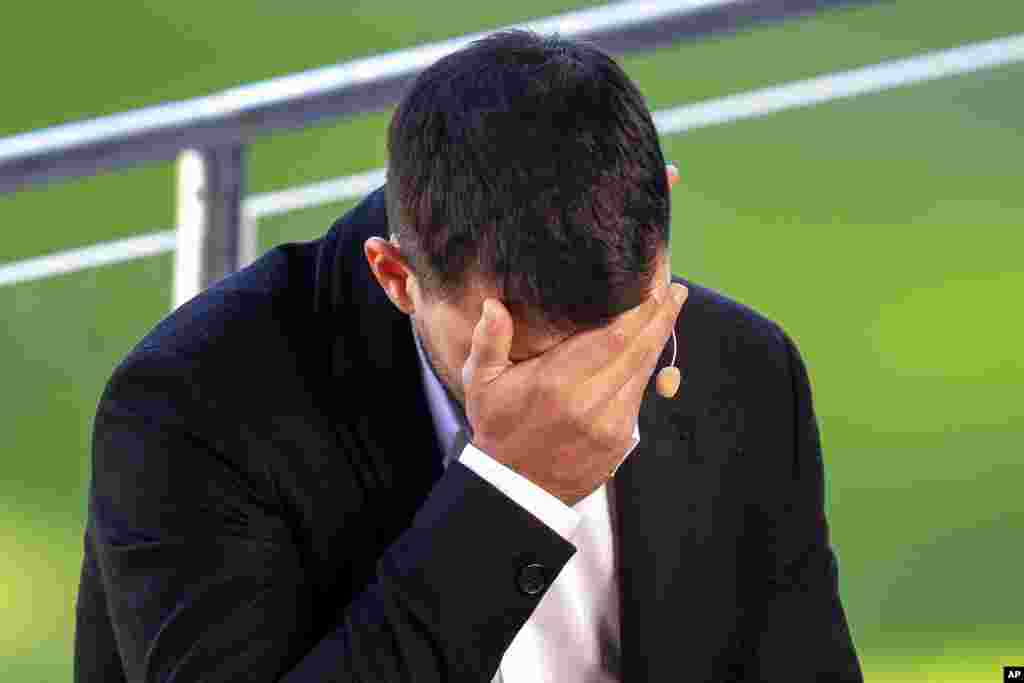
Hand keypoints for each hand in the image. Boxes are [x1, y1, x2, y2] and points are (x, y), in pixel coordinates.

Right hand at [462, 278, 687, 506]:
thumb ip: (488, 341)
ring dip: (661, 339)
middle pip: (639, 350)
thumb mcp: (481, 384)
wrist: (517, 488)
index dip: (639, 311)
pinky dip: (650, 368)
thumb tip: (494, 304)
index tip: (652, 286)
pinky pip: (641, 395)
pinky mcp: (620, 439)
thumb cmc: (499, 428)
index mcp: (556, 383)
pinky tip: (653, 347)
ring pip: (645, 372)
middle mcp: (589, 402)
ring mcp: (610, 424)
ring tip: (671, 309)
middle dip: (660, 317)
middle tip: (676, 290)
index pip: (612, 338)